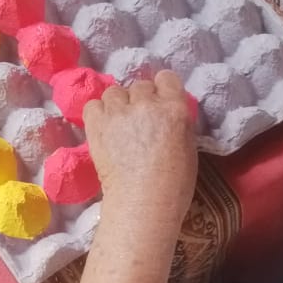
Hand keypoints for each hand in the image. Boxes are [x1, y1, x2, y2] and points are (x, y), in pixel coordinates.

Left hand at [82, 71, 197, 229]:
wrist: (143, 204)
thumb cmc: (174, 185)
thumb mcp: (188, 147)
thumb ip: (178, 122)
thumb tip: (167, 113)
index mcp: (174, 108)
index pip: (166, 78)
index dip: (162, 90)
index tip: (160, 103)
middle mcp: (146, 104)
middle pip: (140, 86)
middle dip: (141, 100)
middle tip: (140, 122)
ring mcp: (119, 112)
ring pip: (115, 92)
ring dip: (119, 104)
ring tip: (120, 125)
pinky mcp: (97, 124)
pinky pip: (94, 104)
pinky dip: (99, 113)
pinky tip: (105, 128)